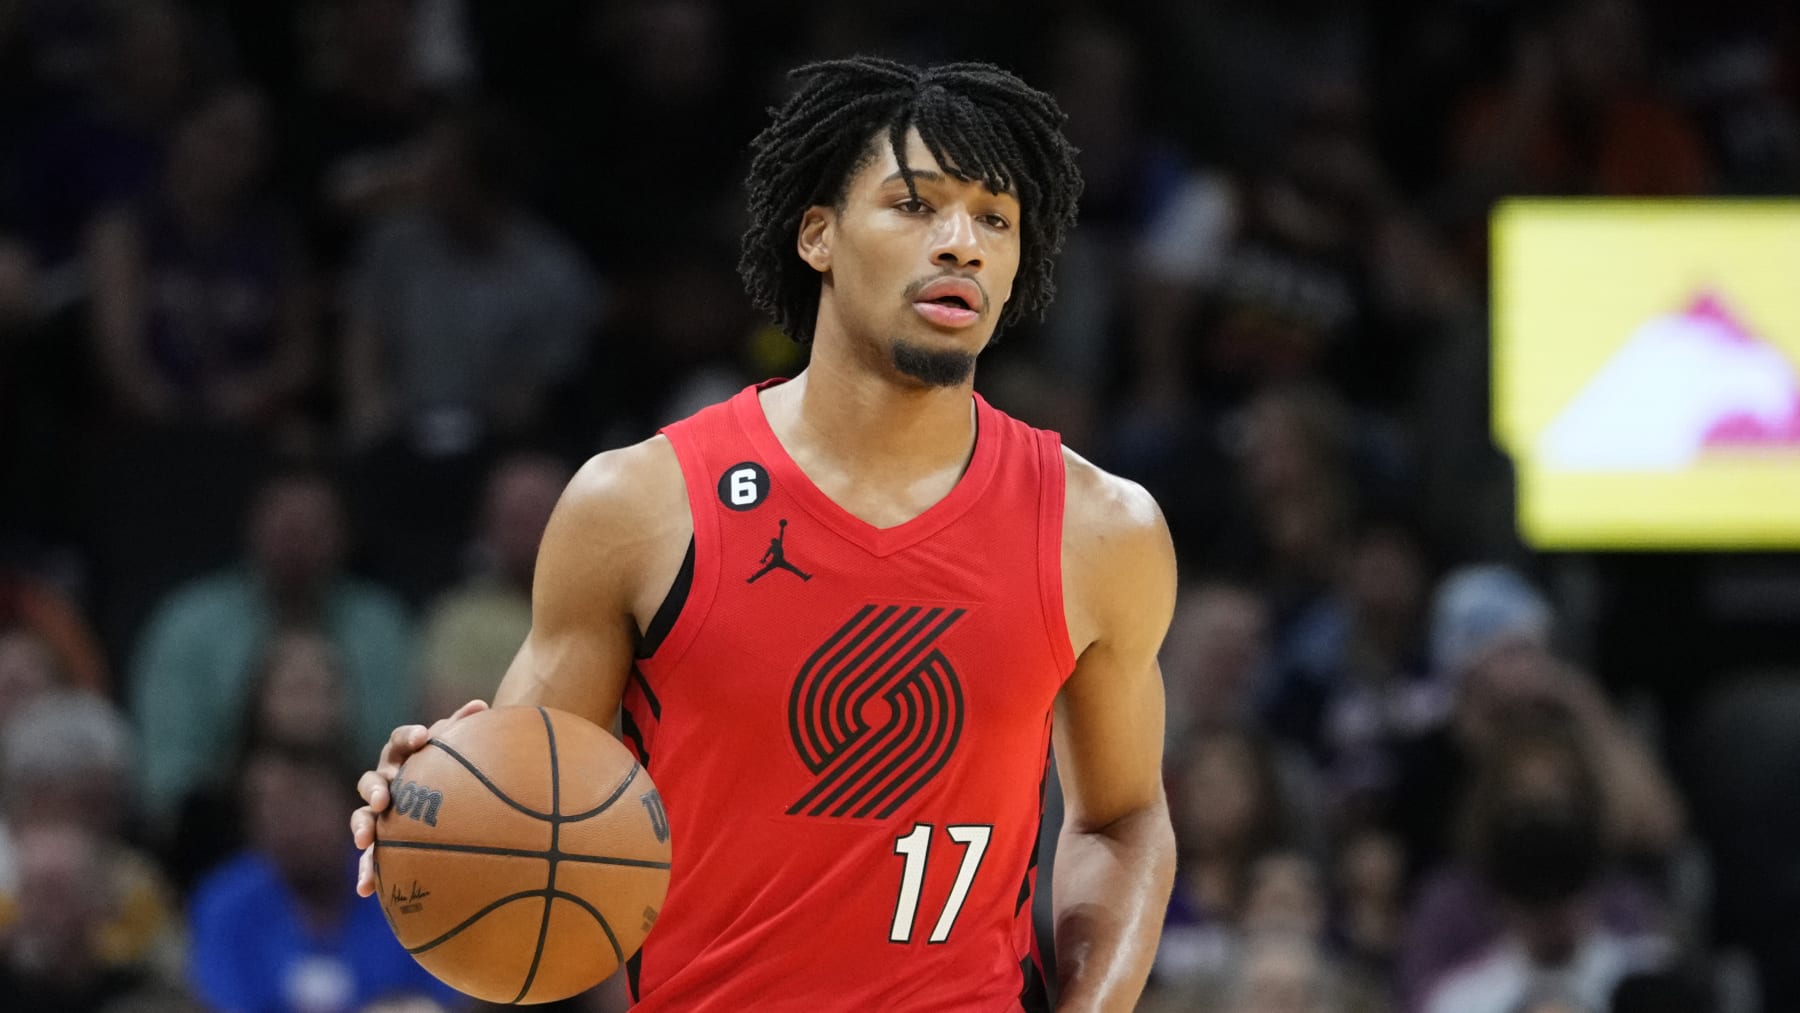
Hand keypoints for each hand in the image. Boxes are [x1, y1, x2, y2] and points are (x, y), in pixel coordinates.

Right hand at [351, 699, 488, 896]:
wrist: (446, 793)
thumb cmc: (453, 769)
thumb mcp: (459, 750)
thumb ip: (465, 728)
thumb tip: (482, 704)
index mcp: (403, 755)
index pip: (401, 741)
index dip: (408, 737)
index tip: (422, 738)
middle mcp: (386, 781)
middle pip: (371, 780)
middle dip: (376, 788)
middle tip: (385, 799)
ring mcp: (378, 812)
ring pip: (362, 817)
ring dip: (361, 827)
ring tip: (364, 841)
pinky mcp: (379, 841)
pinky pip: (370, 857)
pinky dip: (367, 871)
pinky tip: (366, 890)